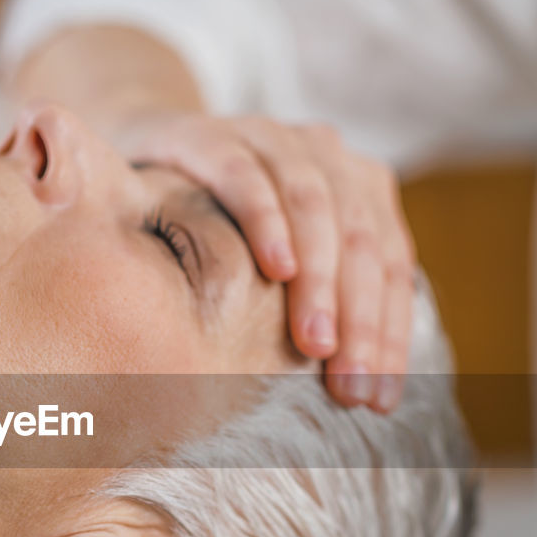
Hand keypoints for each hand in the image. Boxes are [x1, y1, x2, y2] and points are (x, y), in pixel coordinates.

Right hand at [116, 112, 416, 411]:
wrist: (146, 154)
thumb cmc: (223, 228)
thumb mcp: (281, 266)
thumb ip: (324, 303)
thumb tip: (362, 392)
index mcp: (359, 188)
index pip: (390, 265)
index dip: (389, 336)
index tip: (377, 400)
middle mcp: (326, 156)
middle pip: (360, 238)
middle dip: (360, 319)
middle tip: (349, 384)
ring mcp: (272, 138)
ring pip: (313, 206)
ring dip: (319, 280)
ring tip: (316, 343)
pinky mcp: (213, 136)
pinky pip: (247, 177)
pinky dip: (267, 222)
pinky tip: (276, 269)